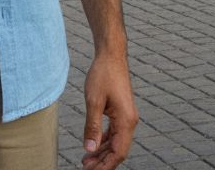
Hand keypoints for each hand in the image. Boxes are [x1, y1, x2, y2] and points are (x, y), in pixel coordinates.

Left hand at [81, 53, 137, 168]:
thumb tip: (89, 149)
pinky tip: (94, 144)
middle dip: (102, 162)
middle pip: (118, 150)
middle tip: (85, 168)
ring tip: (86, 160)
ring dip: (102, 152)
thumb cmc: (103, 74)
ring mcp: (126, 116)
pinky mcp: (121, 111)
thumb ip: (92, 127)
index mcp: (126, 121)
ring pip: (116, 142)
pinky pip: (114, 132)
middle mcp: (129, 121)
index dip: (105, 166)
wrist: (111, 55)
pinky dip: (104, 141)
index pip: (118, 153)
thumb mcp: (93, 101)